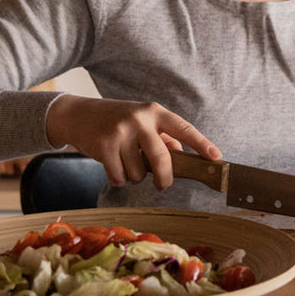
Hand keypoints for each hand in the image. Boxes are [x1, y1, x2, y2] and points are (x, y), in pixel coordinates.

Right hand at [46, 95, 220, 189]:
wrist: (78, 114)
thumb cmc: (116, 120)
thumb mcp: (141, 121)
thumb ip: (162, 137)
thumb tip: (183, 156)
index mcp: (154, 111)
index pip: (183, 128)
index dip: (201, 144)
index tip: (216, 157)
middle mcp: (139, 119)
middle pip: (163, 158)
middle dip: (165, 178)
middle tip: (162, 184)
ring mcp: (121, 132)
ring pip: (139, 173)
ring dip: (134, 176)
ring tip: (125, 161)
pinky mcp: (104, 146)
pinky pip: (120, 177)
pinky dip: (117, 178)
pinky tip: (112, 165)